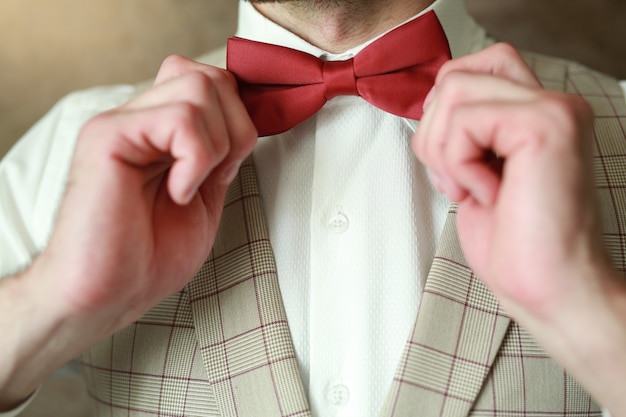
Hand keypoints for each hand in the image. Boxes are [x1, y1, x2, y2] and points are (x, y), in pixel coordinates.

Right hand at [0, 55, 257, 408]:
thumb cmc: (149, 257)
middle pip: (212, 78)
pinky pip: (181, 119)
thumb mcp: (206, 197)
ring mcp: (123, 122)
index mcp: (161, 132)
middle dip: (235, 130)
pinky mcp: (109, 135)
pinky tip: (178, 192)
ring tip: (190, 187)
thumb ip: (220, 154)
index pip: (213, 82)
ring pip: (200, 88)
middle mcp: (141, 118)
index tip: (233, 163)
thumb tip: (245, 121)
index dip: (239, 116)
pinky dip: (196, 161)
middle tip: (215, 176)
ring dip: (215, 146)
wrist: (108, 295)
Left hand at [413, 43, 625, 414]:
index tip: (447, 159)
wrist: (548, 289)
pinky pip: (464, 121)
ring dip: (443, 151)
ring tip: (473, 188)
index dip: (441, 109)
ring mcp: (552, 110)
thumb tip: (426, 108)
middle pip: (455, 74)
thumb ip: (463, 131)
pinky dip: (459, 164)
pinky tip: (489, 193)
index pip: (473, 67)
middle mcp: (550, 104)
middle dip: (433, 132)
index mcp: (535, 115)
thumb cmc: (516, 245)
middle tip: (456, 179)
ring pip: (453, 90)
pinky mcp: (543, 125)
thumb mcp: (475, 173)